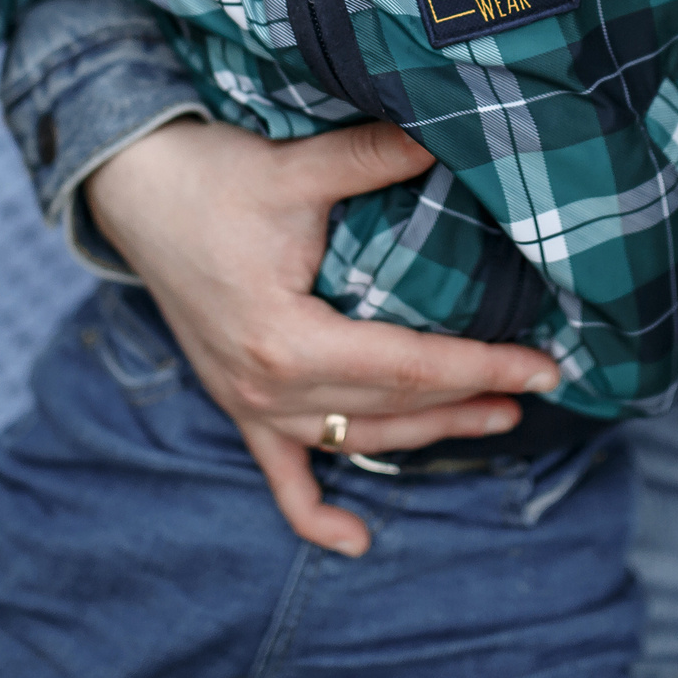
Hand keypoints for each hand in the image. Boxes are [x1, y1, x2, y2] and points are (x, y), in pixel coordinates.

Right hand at [86, 119, 560, 556]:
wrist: (132, 189)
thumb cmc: (212, 177)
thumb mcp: (296, 166)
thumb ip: (373, 157)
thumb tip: (450, 135)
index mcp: (287, 340)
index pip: (408, 366)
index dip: (483, 368)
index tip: (545, 367)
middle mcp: (266, 387)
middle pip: (390, 409)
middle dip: (469, 400)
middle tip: (536, 388)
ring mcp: (248, 402)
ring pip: (355, 440)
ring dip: (425, 438)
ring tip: (491, 421)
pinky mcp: (235, 401)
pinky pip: (280, 473)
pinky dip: (315, 512)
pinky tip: (356, 542)